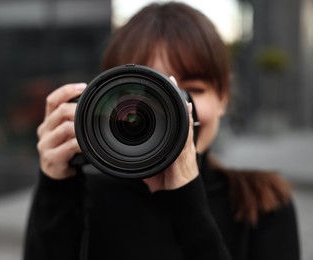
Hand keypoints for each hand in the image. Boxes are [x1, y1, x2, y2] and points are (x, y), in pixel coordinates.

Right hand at [36, 83, 86, 179]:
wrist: (57, 174)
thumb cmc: (66, 149)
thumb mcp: (68, 132)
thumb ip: (75, 120)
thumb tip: (96, 105)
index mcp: (49, 120)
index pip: (52, 100)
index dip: (66, 91)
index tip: (83, 87)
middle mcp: (44, 130)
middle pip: (59, 112)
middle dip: (77, 110)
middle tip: (91, 113)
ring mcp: (45, 145)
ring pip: (65, 128)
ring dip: (79, 128)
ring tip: (89, 130)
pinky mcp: (50, 159)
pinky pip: (68, 147)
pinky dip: (79, 144)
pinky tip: (85, 145)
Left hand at [143, 78, 198, 192]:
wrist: (177, 195)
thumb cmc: (165, 180)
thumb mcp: (149, 165)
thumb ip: (141, 158)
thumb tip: (126, 156)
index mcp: (170, 140)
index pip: (167, 118)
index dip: (165, 103)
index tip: (159, 87)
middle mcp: (178, 139)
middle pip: (177, 113)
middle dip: (174, 95)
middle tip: (170, 78)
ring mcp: (182, 144)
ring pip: (182, 119)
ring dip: (179, 102)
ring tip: (175, 85)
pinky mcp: (184, 151)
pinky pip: (185, 133)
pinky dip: (185, 120)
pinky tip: (185, 106)